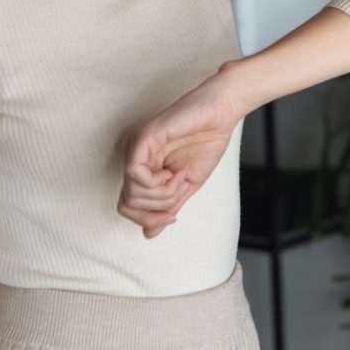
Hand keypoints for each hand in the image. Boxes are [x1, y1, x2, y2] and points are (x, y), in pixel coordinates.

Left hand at [117, 67, 243, 238]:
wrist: (221, 114)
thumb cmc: (208, 142)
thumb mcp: (189, 185)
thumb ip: (169, 206)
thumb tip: (149, 235)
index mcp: (143, 169)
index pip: (128, 206)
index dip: (147, 220)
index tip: (172, 218)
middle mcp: (134, 159)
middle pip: (128, 203)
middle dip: (158, 207)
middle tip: (179, 188)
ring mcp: (136, 148)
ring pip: (131, 191)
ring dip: (161, 194)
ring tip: (179, 177)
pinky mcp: (142, 139)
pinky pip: (134, 173)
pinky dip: (156, 182)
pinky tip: (173, 173)